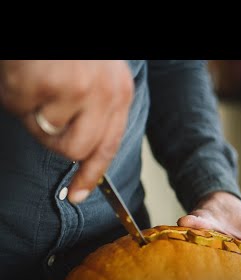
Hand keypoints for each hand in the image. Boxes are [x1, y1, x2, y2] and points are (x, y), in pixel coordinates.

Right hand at [0, 60, 133, 202]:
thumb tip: (80, 153)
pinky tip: (22, 71)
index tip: (77, 195)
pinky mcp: (45, 83)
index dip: (91, 175)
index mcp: (119, 91)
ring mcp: (75, 89)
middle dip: (53, 140)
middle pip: (77, 150)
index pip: (108, 146)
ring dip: (31, 111)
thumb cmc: (63, 50)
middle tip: (39, 112)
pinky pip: (20, 109)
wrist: (47, 15)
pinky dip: (14, 93)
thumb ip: (93, 110)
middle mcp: (104, 93)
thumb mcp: (95, 74)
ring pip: (47, 133)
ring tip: (34, 81)